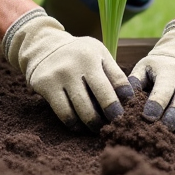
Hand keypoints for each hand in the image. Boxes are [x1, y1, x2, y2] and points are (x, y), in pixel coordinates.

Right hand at [2, 8, 133, 130]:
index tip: (126, 112)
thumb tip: (129, 99)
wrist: (44, 47)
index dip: (125, 100)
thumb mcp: (98, 54)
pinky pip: (64, 113)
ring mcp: (60, 75)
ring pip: (82, 110)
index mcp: (93, 55)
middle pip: (102, 99)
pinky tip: (79, 126)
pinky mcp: (46, 86)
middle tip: (115, 125)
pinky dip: (74, 124)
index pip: (117, 82)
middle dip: (112, 116)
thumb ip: (114, 73)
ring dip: (93, 124)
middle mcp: (77, 64)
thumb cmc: (79, 55)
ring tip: (97, 127)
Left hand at [129, 19, 174, 131]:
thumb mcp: (143, 68)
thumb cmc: (156, 68)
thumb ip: (134, 82)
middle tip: (161, 130)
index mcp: (166, 70)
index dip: (155, 105)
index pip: (162, 90)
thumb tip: (123, 98)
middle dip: (170, 117)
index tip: (148, 118)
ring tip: (171, 132)